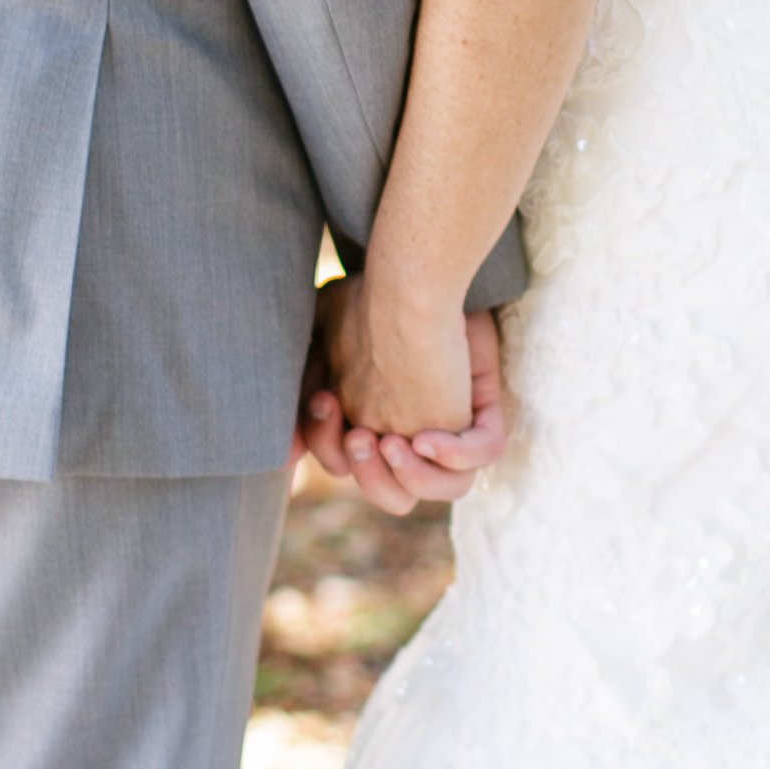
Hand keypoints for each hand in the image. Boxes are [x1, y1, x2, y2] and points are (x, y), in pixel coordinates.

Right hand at [299, 285, 508, 515]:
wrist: (412, 274)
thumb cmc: (370, 298)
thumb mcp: (320, 335)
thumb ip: (299, 375)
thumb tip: (288, 452)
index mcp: (381, 424)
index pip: (353, 466)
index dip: (329, 446)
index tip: (323, 402)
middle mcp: (416, 430)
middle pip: (395, 494)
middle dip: (367, 475)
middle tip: (360, 435)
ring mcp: (450, 426)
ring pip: (447, 488)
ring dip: (408, 478)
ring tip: (391, 443)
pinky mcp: (479, 410)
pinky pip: (481, 455)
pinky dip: (453, 454)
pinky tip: (425, 437)